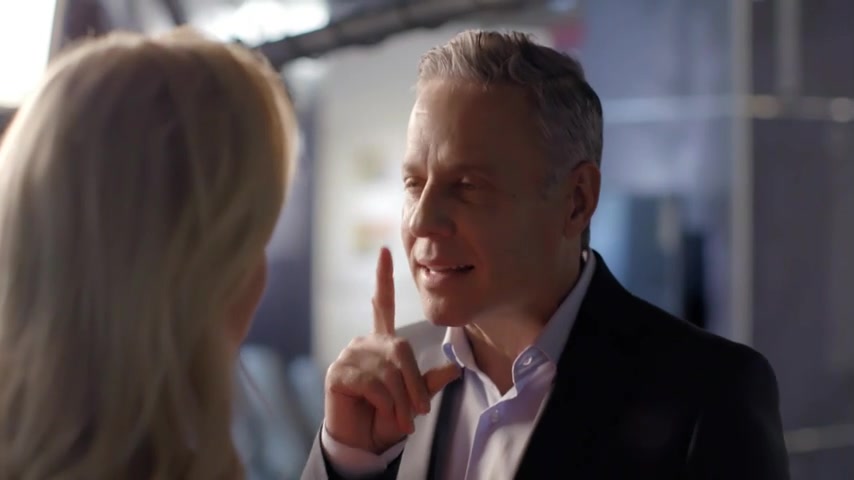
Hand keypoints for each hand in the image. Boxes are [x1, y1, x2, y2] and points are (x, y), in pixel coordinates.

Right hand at [324, 247, 460, 453]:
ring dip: (400, 400)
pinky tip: (379, 410)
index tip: (384, 250)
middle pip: (400, 350)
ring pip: (388, 370)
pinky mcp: (337, 372)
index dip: (383, 278)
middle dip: (413, 385)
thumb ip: (428, 381)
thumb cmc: (386, 417)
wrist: (364, 441)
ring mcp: (349, 355)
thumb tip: (456, 367)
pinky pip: (372, 383)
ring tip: (401, 418)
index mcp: (382, 342)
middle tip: (418, 413)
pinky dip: (384, 402)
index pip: (382, 304)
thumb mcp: (413, 398)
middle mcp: (364, 342)